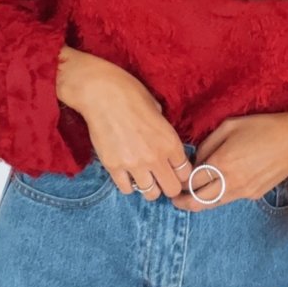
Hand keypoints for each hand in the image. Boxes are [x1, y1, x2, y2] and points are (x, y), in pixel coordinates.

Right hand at [56, 46, 190, 199]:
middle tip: (161, 177)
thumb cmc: (131, 93)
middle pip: (172, 189)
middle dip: (169, 184)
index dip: (182, 173)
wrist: (100, 93)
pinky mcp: (113, 167)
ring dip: (149, 186)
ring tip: (144, 176)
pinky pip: (126, 189)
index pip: (187, 173)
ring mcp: (134, 164)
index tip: (175, 170)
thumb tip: (163, 142)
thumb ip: (164, 132)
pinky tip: (127, 173)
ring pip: (150, 194)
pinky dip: (129, 184)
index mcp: (170, 141)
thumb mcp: (158, 110)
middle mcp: (155, 157)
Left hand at [171, 111, 287, 211]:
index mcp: (222, 163)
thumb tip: (196, 160)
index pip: (192, 182)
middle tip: (174, 199)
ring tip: (190, 197)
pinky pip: (230, 199)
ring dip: (200, 203)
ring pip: (214, 205)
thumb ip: (207, 144)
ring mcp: (244, 192)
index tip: (174, 181)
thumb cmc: (262, 127)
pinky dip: (219, 196)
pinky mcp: (255, 195)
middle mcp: (231, 182)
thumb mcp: (229, 126)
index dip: (180, 183)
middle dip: (184, 202)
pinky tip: (217, 186)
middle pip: (199, 201)